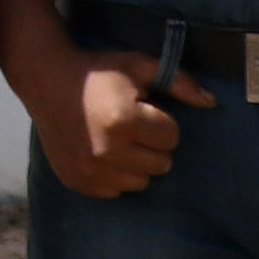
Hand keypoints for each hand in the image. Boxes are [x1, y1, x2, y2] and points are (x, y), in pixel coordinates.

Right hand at [42, 54, 181, 200]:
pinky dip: (114, 175)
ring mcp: (90, 170)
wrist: (46, 80)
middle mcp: (107, 151)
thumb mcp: (139, 66)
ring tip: (117, 139)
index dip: (162, 121)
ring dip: (136, 163)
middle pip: (161, 164)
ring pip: (141, 182)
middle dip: (152, 144)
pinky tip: (101, 152)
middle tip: (131, 125)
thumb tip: (213, 103)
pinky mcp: (77, 182)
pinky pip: (115, 192)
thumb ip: (180, 83)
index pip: (172, 138)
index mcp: (124, 120)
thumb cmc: (100, 72)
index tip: (143, 109)